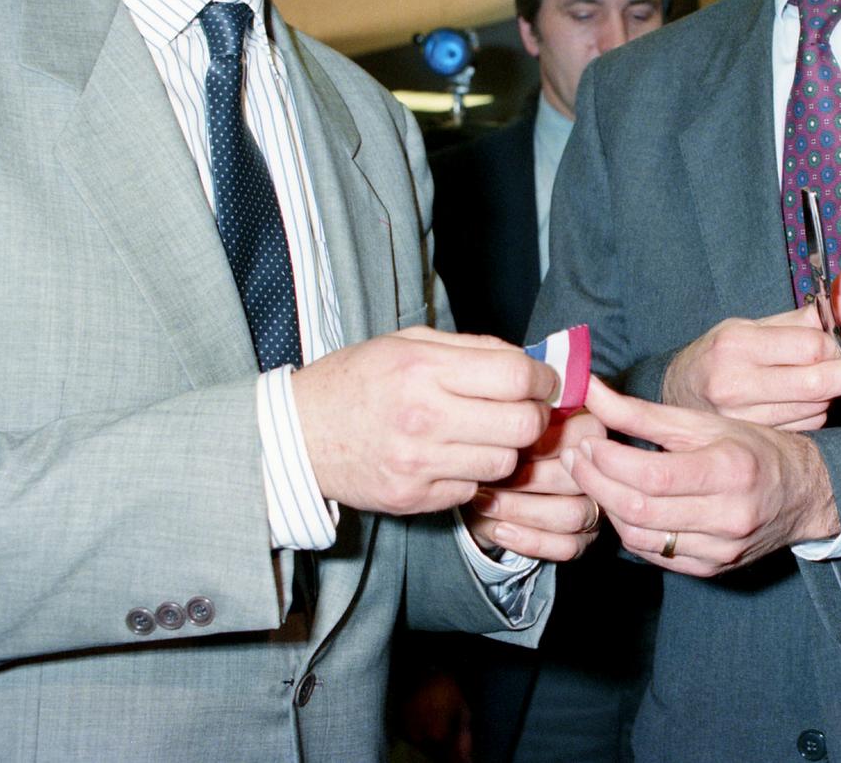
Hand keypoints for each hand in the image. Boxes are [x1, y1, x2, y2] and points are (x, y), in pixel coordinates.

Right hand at [292, 327, 555, 513]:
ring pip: (505, 462)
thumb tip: (529, 360)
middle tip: (523, 409)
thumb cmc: (356, 380)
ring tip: (488, 434)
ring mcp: (418, 463)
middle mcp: (423, 418)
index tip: (542, 381)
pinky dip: (475, 473)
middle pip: (523, 424)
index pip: (517, 377)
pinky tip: (457, 456)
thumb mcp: (408, 344)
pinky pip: (473, 488)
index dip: (543, 379)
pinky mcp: (413, 498)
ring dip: (507, 448)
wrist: (297, 434)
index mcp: (424, 370)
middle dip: (535, 416)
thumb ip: (471, 349)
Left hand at [467, 412, 607, 562]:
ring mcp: (596, 506)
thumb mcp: (512, 430)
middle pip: (573, 478)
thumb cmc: (506, 451)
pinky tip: (498, 529)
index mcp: (591, 432)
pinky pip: (566, 546)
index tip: (505, 447)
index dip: (539, 444)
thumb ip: (520, 422)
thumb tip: (512, 419)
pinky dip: (528, 540)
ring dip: (520, 510)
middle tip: (489, 479)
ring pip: (571, 514)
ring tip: (485, 503)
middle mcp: (601, 471)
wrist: (493, 491)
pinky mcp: (586, 539)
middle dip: (525, 481)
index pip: (580, 436)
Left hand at [566, 379, 837, 577]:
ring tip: (595, 478)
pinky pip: (654, 555)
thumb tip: (592, 391)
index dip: (610, 462)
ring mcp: (721, 548)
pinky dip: (630, 529)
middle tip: (578, 458)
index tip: (588, 442)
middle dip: (597, 482)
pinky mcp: (712, 568)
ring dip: (608, 507)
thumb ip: (643, 413)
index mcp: (730, 470)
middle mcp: (728, 515)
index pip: (653, 476)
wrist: (805, 494)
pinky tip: (623, 504)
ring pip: (640, 538)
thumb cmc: (754, 449)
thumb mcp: (704, 422)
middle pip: (640, 509)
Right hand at [662, 267, 840, 429]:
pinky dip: (816, 414)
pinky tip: (800, 402)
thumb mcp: (760, 324)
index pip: (811, 347)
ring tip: (814, 380)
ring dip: (832, 394)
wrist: (677, 394)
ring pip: (817, 409)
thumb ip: (813, 311)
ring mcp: (741, 421)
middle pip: (820, 384)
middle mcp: (736, 384)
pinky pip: (805, 429)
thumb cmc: (725, 353)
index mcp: (737, 344)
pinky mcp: (751, 443)